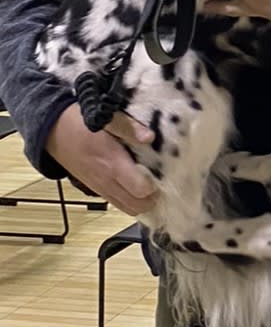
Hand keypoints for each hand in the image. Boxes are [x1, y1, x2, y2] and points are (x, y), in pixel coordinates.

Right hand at [45, 102, 156, 216]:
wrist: (53, 131)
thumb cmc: (80, 122)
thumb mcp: (104, 117)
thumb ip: (128, 127)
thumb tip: (149, 137)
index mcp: (113, 164)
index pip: (142, 190)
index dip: (156, 185)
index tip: (161, 173)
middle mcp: (108, 181)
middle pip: (138, 206)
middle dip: (153, 198)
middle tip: (158, 181)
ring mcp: (101, 188)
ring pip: (128, 209)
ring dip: (142, 202)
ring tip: (149, 185)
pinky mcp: (96, 189)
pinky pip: (118, 204)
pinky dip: (130, 201)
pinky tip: (135, 187)